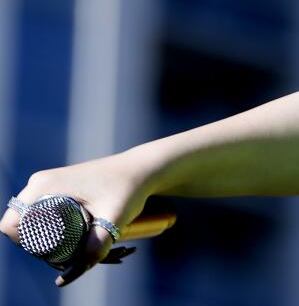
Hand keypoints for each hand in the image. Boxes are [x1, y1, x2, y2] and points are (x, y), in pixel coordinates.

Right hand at [1, 154, 148, 286]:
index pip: (12, 224)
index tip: (52, 254)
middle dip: (37, 246)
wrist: (143, 169)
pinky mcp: (58, 189)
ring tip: (72, 251)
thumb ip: (98, 245)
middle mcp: (41, 183)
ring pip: (32, 221)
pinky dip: (50, 229)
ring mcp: (48, 185)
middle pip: (21, 225)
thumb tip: (76, 272)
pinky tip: (67, 241)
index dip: (24, 245)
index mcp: (44, 185)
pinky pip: (41, 214)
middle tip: (66, 257)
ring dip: (45, 239)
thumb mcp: (114, 218)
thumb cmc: (129, 187)